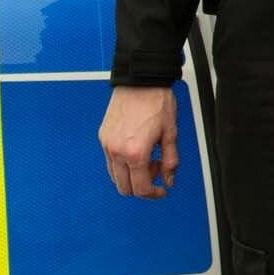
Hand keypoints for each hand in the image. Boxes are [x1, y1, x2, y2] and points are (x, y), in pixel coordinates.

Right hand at [98, 82, 182, 199]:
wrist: (140, 80)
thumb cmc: (156, 101)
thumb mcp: (170, 134)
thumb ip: (170, 162)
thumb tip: (168, 180)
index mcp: (136, 153)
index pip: (140, 188)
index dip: (153, 194)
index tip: (161, 190)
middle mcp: (117, 152)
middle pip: (124, 188)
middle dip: (141, 187)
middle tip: (156, 171)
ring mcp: (107, 144)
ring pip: (115, 176)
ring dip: (130, 176)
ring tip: (147, 159)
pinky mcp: (103, 137)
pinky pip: (110, 161)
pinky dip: (122, 164)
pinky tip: (136, 151)